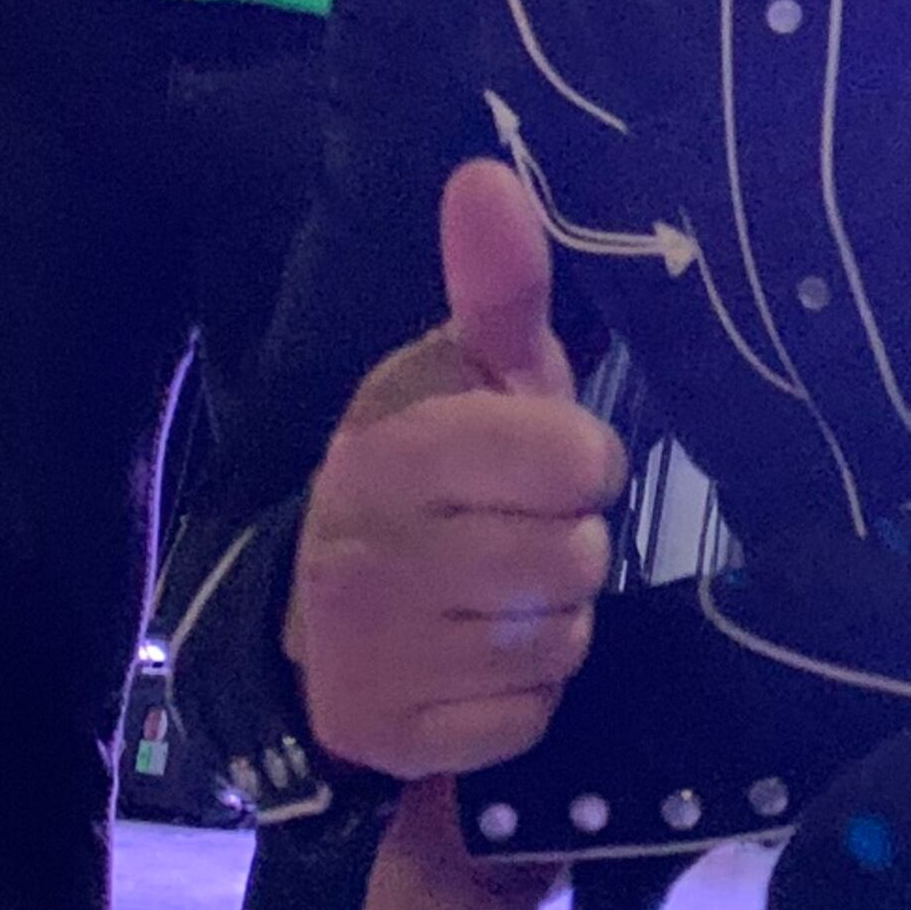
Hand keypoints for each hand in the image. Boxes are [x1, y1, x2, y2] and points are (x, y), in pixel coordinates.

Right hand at [284, 158, 624, 778]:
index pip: (571, 459)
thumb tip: (486, 172)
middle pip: (576, 557)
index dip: (581, 461)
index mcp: (393, 452)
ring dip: (553, 621)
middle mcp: (369, 554)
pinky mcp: (394, 737)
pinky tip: (475, 663)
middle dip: (568, 544)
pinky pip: (528, 716)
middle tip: (516, 534)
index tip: (553, 461)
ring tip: (496, 593)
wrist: (329, 617)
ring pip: (559, 639)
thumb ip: (496, 287)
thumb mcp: (469, 377)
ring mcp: (374, 655)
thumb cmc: (437, 476)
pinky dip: (523, 695)